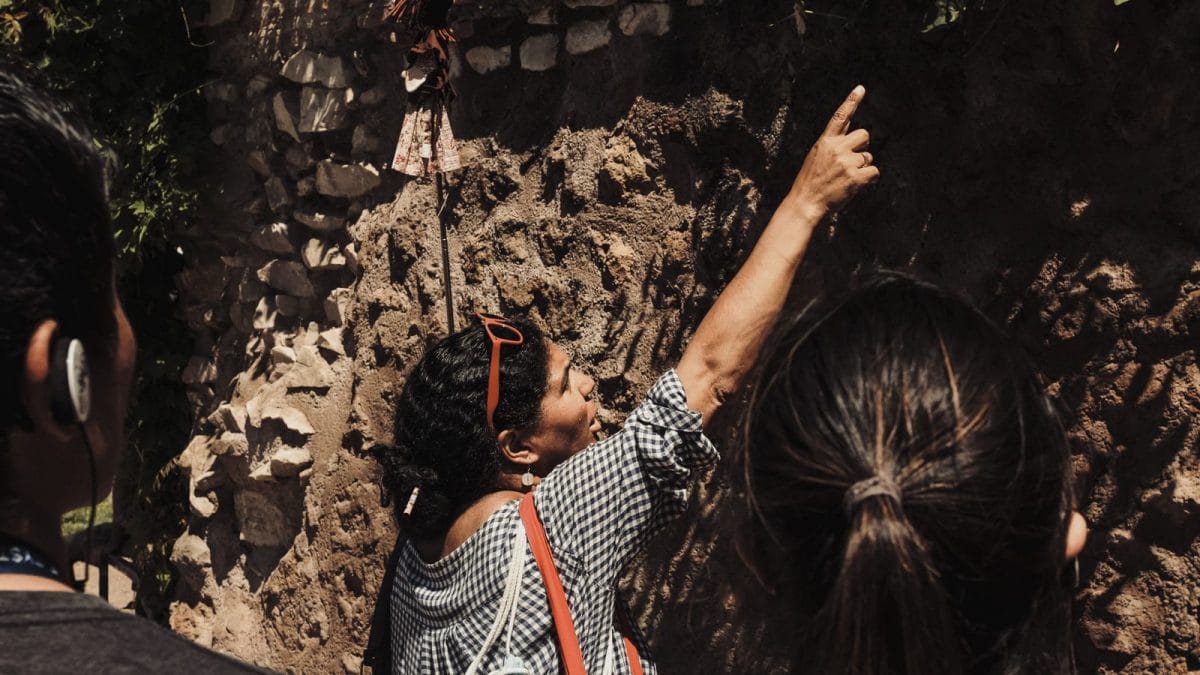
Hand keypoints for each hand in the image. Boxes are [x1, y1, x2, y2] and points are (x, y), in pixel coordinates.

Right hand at [786, 85, 878, 217]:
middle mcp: (837, 148)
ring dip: (862, 167)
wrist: (805, 204)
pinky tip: (856, 186)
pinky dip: (869, 179)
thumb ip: (831, 145)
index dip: (851, 101)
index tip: (861, 88)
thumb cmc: (810, 182)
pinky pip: (874, 172)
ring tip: (845, 179)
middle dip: (861, 147)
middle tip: (849, 162)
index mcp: (825, 141)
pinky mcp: (856, 177)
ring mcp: (847, 162)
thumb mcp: (815, 157)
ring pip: (868, 156)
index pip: (840, 116)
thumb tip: (850, 140)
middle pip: (864, 135)